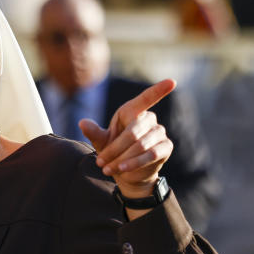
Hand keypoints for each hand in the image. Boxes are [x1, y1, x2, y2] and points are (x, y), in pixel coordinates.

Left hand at [79, 79, 175, 196]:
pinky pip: (151, 154)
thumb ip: (94, 132)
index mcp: (132, 111)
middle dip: (114, 149)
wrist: (127, 172)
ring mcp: (159, 132)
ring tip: (108, 170)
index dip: (159, 90)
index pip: (146, 98)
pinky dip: (135, 163)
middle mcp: (149, 118)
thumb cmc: (114, 150)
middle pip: (133, 132)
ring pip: (140, 145)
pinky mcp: (166, 147)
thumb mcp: (102, 142)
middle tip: (100, 163)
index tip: (172, 82)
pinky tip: (123, 170)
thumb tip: (82, 123)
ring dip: (122, 159)